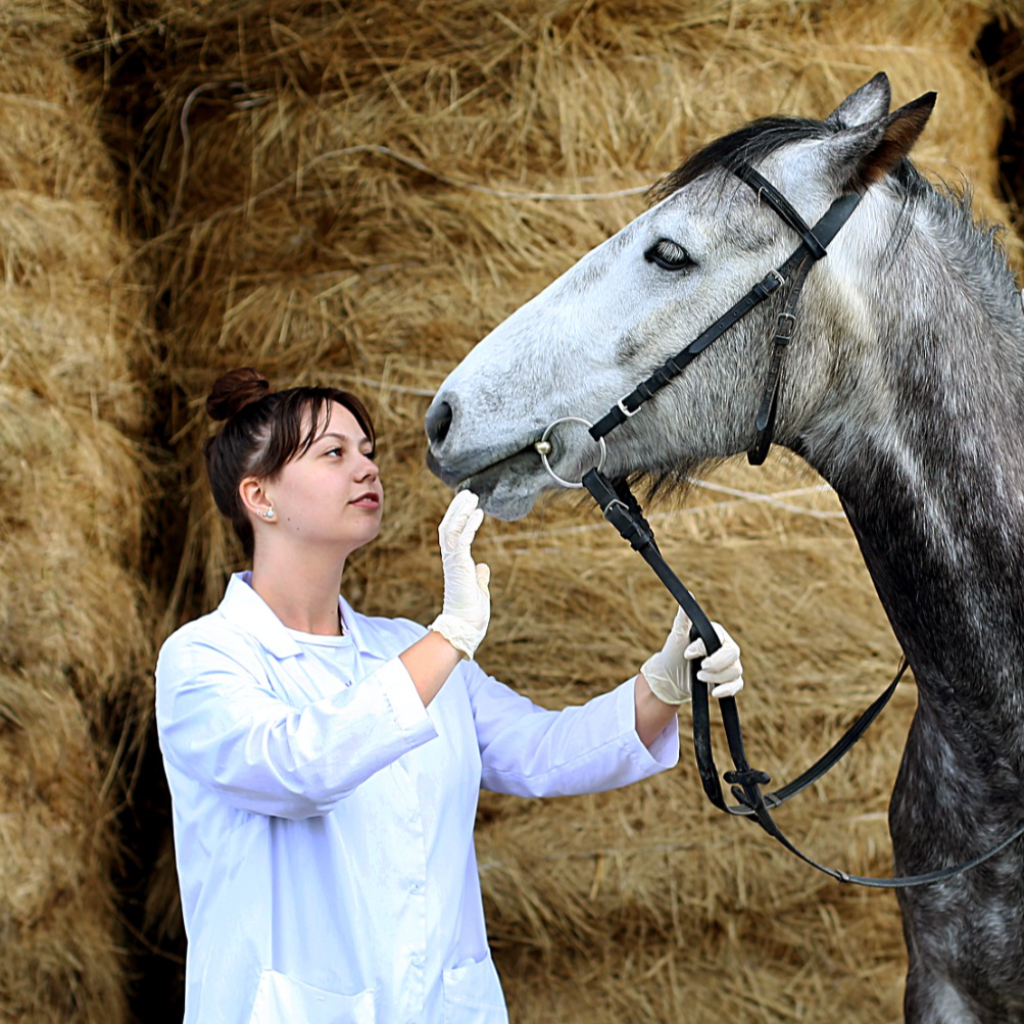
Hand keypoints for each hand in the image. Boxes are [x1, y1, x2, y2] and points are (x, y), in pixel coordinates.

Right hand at [428, 490, 490, 659]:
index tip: (469, 506)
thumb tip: (483, 567)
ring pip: (451, 530)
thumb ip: (479, 577)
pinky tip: (477, 513)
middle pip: (449, 527)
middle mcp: (451, 561)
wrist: (464, 630)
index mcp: (456, 565)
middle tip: (467, 493)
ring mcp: (453, 563)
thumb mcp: (478, 590)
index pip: (453, 536)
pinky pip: (461, 540)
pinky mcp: (458, 567)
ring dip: (461, 511)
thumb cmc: (470, 615)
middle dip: (457, 509)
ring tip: (471, 497)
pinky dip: (468, 525)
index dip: (459, 519)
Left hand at [640, 608, 743, 703]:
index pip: (718, 638)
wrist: (671, 676)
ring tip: (698, 677)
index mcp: (716, 635)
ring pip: (734, 671)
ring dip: (715, 677)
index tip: (688, 653)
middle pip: (733, 654)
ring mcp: (730, 666)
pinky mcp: (729, 682)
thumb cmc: (674, 652)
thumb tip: (688, 595)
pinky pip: (737, 686)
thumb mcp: (677, 635)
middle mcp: (726, 649)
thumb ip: (684, 618)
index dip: (703, 647)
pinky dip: (727, 690)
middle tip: (701, 668)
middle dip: (717, 663)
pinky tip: (714, 692)